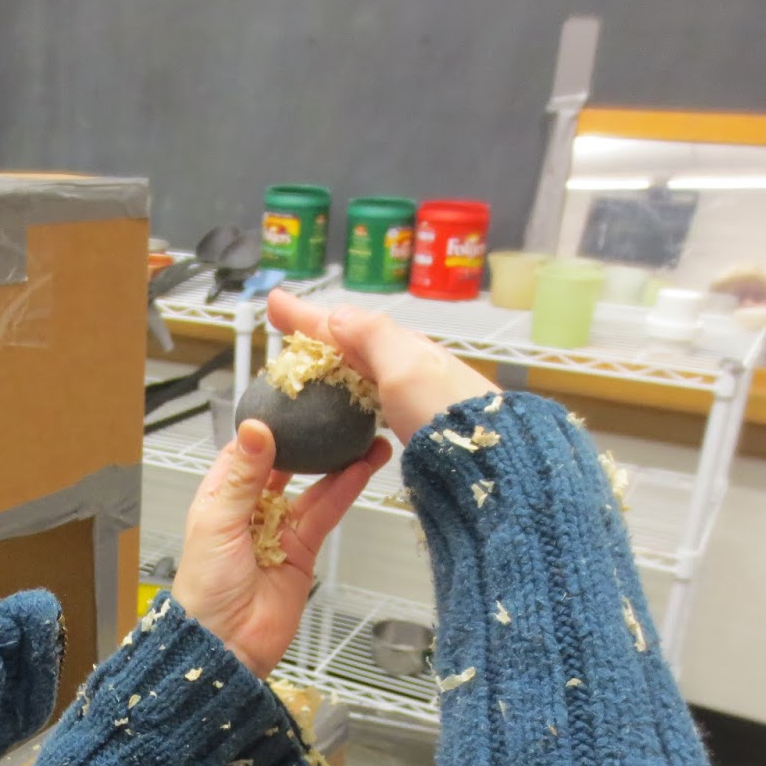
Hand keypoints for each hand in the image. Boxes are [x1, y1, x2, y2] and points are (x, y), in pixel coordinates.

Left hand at [171, 420, 389, 678]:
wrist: (225, 645)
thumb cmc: (204, 589)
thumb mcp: (218, 522)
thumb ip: (242, 476)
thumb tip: (254, 430)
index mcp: (220, 496)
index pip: (246, 449)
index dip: (269, 425)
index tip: (293, 399)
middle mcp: (250, 509)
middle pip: (285, 464)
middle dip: (309, 440)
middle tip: (335, 411)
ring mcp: (279, 529)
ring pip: (313, 486)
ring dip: (337, 462)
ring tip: (362, 434)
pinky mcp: (303, 550)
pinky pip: (326, 513)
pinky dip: (344, 490)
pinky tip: (362, 467)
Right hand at [267, 289, 497, 443]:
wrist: (492, 464)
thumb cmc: (451, 420)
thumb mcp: (407, 368)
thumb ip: (372, 337)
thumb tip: (338, 313)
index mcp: (403, 348)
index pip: (344, 324)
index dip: (306, 314)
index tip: (274, 301)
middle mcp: (409, 366)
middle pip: (352, 341)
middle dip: (317, 331)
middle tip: (286, 325)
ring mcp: (414, 393)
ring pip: (362, 367)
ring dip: (332, 358)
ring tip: (308, 359)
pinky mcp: (416, 422)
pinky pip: (371, 393)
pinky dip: (349, 387)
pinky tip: (346, 398)